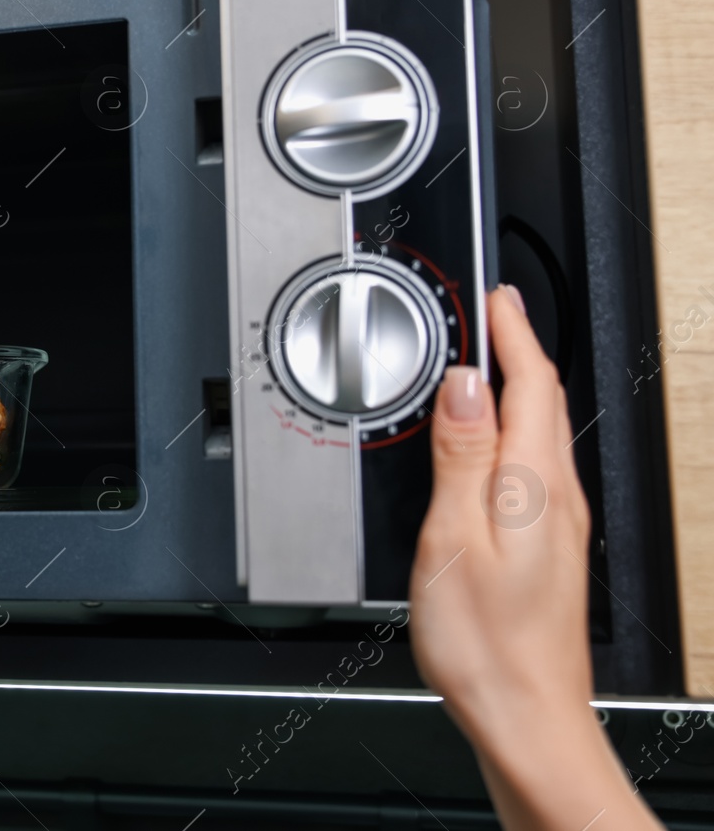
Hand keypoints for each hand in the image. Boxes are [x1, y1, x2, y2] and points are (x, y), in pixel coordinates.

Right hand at [410, 285, 658, 829]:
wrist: (527, 718)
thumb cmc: (489, 644)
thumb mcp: (454, 537)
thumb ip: (461, 455)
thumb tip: (465, 386)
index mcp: (534, 486)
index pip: (532, 384)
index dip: (512, 332)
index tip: (494, 295)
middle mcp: (557, 500)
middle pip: (544, 403)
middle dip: (517, 350)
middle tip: (489, 314)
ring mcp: (558, 526)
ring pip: (541, 434)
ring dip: (516, 389)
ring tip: (484, 364)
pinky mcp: (548, 549)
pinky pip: (533, 468)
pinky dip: (512, 432)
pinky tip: (486, 445)